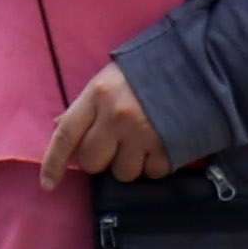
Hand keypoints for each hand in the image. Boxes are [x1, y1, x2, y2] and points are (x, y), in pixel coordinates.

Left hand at [46, 69, 177, 181]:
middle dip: (101, 159)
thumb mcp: (111, 79)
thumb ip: (87, 104)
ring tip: (144, 141)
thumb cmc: (150, 69)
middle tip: (116, 144)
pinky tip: (163, 144)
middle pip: (92, 162)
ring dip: (130, 164)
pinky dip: (156, 164)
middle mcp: (116, 116)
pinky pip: (152, 173)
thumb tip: (59, 124)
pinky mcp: (167, 146)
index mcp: (97, 95)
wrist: (201, 63)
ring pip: (122, 173)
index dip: (53, 163)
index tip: (47, 185)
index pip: (66, 135)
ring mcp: (142, 133)